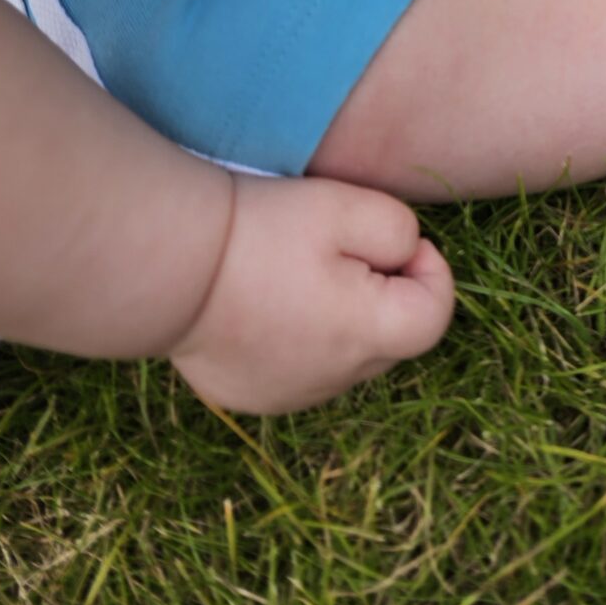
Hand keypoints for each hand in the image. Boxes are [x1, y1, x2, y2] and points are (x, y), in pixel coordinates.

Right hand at [169, 173, 454, 413]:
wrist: (170, 265)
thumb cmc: (262, 230)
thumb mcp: (346, 207)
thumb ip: (400, 230)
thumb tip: (408, 256)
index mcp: (364, 337)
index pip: (435, 318)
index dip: (431, 270)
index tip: (394, 239)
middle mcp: (333, 381)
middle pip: (393, 338)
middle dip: (387, 291)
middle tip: (342, 248)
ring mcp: (288, 396)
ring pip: (347, 356)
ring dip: (344, 317)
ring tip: (299, 271)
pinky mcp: (250, 396)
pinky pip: (300, 368)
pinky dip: (301, 337)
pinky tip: (268, 301)